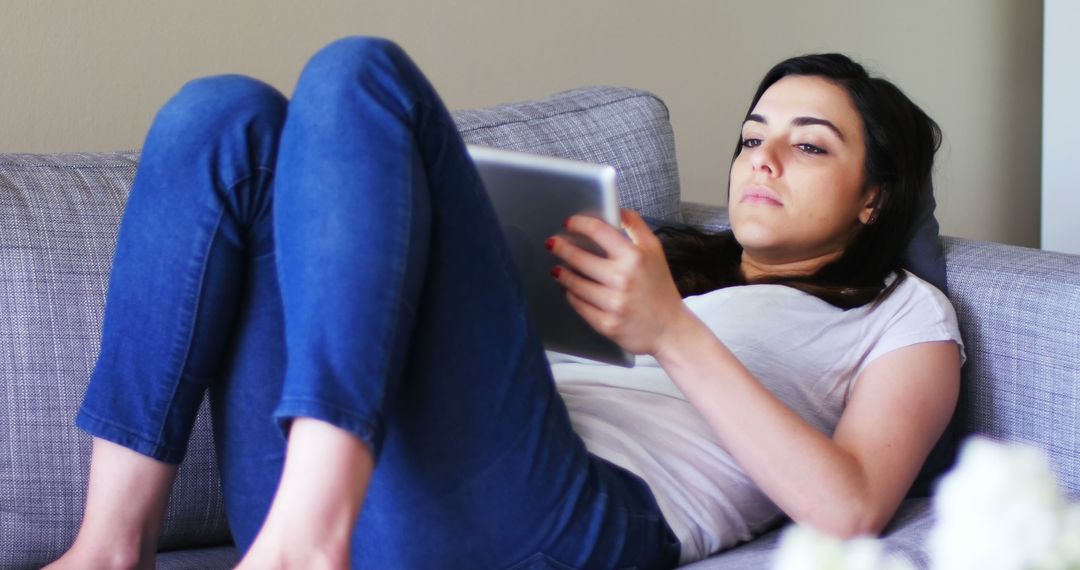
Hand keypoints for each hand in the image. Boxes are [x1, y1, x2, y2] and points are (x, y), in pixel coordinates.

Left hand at [547, 209, 687, 354]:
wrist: (670, 329)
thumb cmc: (660, 288)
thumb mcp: (655, 251)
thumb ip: (636, 227)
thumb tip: (617, 209)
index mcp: (635, 257)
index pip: (598, 231)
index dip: (579, 224)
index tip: (568, 223)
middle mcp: (623, 279)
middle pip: (579, 258)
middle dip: (561, 248)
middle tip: (553, 244)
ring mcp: (613, 303)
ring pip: (575, 283)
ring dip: (562, 273)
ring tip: (558, 268)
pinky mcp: (606, 324)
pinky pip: (579, 305)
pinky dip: (572, 295)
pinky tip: (570, 289)